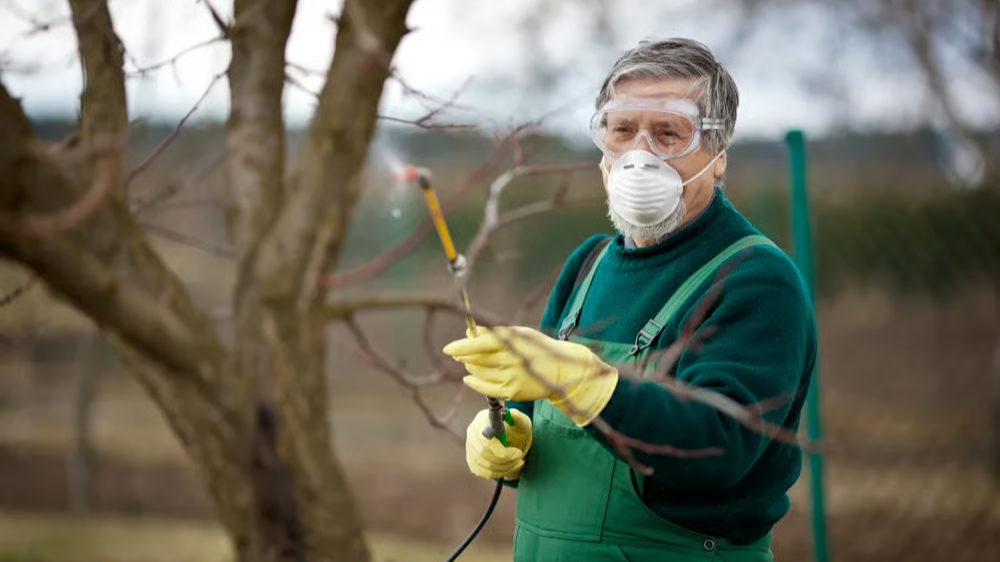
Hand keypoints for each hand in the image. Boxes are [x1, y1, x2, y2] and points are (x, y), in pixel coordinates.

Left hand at [444, 325, 618, 425]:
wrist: (560, 370)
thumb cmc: (537, 347)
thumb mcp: (519, 334)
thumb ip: (494, 333)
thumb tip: (471, 332)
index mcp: (511, 343)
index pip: (478, 344)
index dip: (460, 346)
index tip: (447, 349)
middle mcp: (509, 361)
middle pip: (475, 359)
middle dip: (464, 356)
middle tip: (460, 354)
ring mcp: (510, 378)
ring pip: (478, 373)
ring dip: (471, 367)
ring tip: (472, 363)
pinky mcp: (511, 392)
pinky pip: (484, 388)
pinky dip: (474, 382)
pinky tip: (470, 378)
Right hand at [465, 407, 532, 480]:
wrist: (506, 431)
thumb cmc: (514, 426)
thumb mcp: (520, 420)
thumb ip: (518, 418)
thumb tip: (512, 414)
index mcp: (482, 421)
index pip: (487, 443)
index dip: (504, 453)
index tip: (519, 453)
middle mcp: (472, 434)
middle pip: (485, 456)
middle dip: (507, 461)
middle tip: (519, 459)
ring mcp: (470, 447)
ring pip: (485, 466)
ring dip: (505, 468)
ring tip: (517, 463)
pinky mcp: (471, 459)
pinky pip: (483, 472)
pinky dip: (498, 473)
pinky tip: (508, 467)